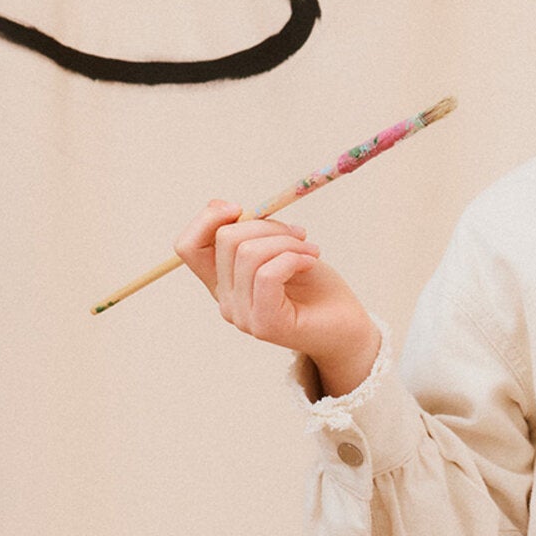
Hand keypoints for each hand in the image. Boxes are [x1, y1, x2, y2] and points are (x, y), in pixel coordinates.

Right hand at [175, 199, 380, 396]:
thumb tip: (227, 207)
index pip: (187, 246)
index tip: (241, 208)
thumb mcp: (280, 249)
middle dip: (266, 225)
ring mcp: (243, 316)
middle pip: (225, 240)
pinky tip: (311, 261)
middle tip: (299, 234)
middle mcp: (226, 301)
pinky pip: (268, 274)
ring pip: (248, 253)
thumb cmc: (317, 288)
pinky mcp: (266, 325)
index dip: (207, 218)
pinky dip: (293, 258)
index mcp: (223, 282)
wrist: (348, 327)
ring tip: (311, 250)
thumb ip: (252, 233)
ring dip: (286, 241)